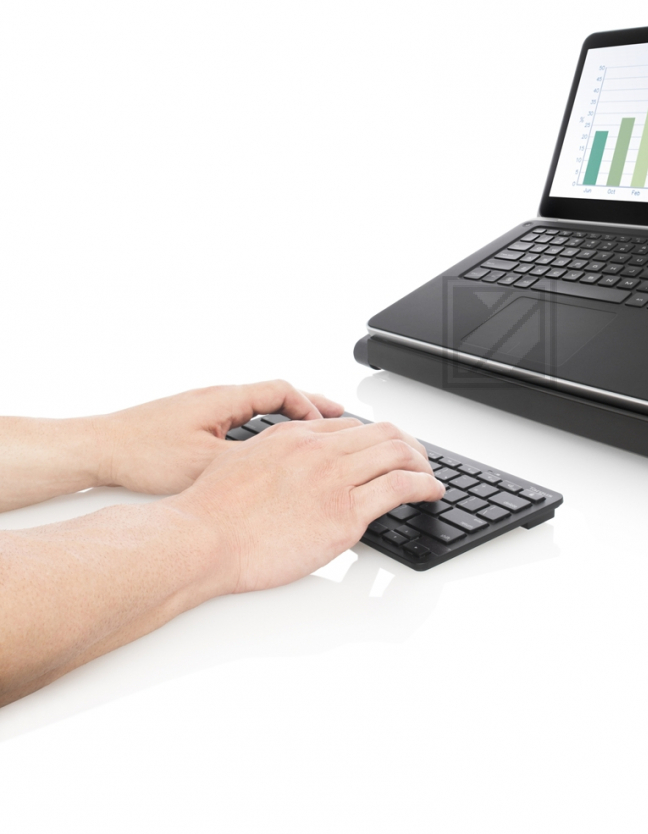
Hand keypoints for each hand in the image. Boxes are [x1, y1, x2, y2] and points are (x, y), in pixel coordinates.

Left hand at [94, 380, 342, 495]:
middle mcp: (217, 399)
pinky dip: (262, 431)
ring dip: (286, 420)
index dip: (311, 407)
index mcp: (225, 400)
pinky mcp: (192, 424)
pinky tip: (263, 451)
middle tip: (337, 420)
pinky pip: (240, 421)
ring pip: (258, 409)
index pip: (282, 390)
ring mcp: (204, 410)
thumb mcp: (204, 462)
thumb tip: (283, 469)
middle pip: (275, 395)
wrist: (97, 449)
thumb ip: (248, 462)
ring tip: (309, 436)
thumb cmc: (141, 452)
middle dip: (308, 409)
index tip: (328, 427)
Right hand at [165, 418, 445, 592]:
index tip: (387, 449)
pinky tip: (432, 492)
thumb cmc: (211, 513)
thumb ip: (275, 456)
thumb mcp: (242, 462)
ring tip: (432, 476)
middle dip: (409, 445)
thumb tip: (293, 467)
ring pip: (398, 454)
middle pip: (382, 434)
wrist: (200, 539)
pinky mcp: (344, 514)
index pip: (351, 426)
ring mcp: (334, 479)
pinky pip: (399, 488)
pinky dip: (425, 486)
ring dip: (423, 463)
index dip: (377, 437)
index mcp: (294, 435)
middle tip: (419, 460)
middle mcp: (319, 450)